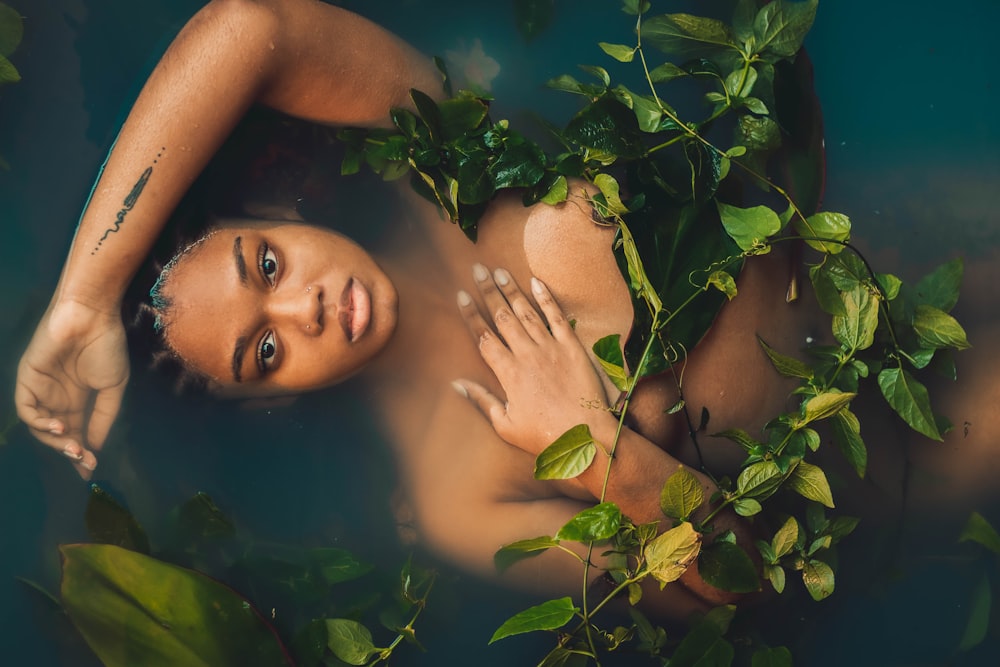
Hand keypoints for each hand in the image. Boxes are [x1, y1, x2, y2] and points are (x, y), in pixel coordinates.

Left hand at [15, 300, 129, 478]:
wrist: (92, 318)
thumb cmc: (106, 347)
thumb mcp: (113, 387)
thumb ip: (103, 417)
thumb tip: (96, 446)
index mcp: (78, 399)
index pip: (77, 433)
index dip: (82, 453)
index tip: (91, 472)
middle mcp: (57, 398)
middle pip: (58, 435)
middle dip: (70, 451)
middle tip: (85, 461)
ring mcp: (41, 390)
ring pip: (40, 428)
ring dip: (55, 441)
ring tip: (74, 445)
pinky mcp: (27, 380)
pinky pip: (27, 410)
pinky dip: (40, 423)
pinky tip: (60, 426)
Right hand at [454, 264, 613, 454]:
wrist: (586, 436)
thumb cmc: (543, 435)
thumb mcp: (505, 425)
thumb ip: (482, 400)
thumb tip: (456, 384)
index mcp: (508, 373)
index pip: (484, 336)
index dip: (471, 314)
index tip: (461, 295)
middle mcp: (527, 354)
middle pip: (502, 316)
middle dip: (488, 291)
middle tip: (478, 269)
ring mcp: (551, 348)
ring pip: (526, 312)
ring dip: (512, 290)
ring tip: (500, 271)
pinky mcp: (572, 348)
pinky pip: (557, 317)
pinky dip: (547, 298)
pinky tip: (536, 282)